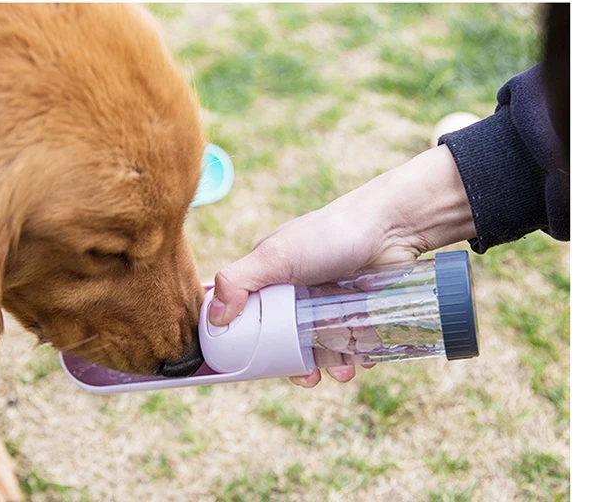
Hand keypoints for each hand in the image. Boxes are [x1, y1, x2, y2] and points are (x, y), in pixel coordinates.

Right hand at [208, 145, 475, 386]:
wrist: (391, 227)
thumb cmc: (328, 235)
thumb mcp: (276, 256)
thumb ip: (239, 282)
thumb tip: (213, 317)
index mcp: (271, 272)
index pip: (250, 312)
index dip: (250, 340)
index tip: (255, 366)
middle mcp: (297, 285)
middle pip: (287, 335)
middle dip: (296, 361)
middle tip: (308, 377)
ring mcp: (328, 296)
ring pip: (321, 341)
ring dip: (330, 362)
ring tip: (342, 370)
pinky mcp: (358, 306)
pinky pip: (352, 340)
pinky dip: (356, 353)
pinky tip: (363, 356)